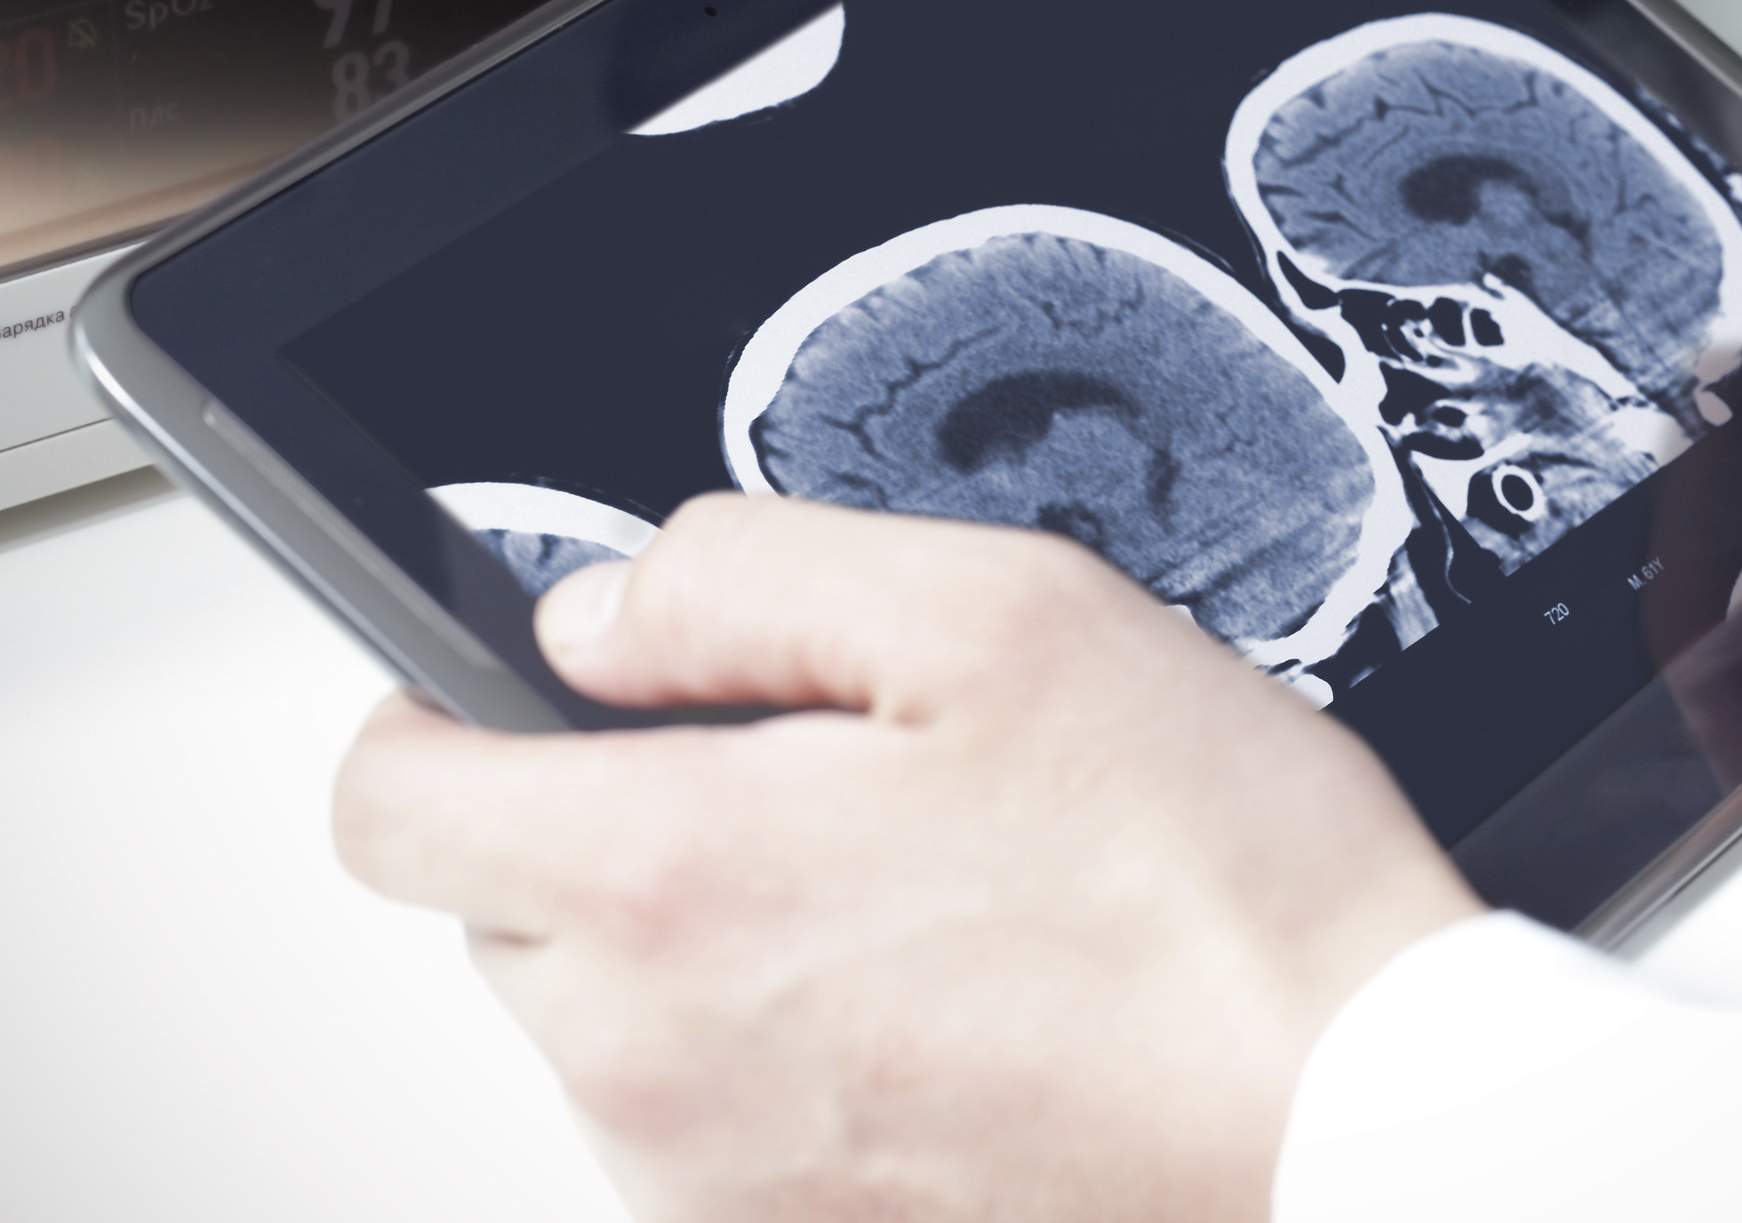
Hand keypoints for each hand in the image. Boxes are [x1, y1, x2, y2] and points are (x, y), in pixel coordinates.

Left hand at [334, 497, 1482, 1222]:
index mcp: (673, 884)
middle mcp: (653, 1069)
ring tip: (915, 891)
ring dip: (700, 937)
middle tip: (807, 769)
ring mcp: (717, 1188)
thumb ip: (740, 579)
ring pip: (608, 1020)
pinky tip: (940, 999)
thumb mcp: (998, 616)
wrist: (1354, 1119)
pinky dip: (776, 1048)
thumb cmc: (1213, 888)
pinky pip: (705, 1123)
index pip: (387, 804)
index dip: (433, 712)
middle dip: (607, 815)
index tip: (508, 686)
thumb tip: (597, 615)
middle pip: (503, 908)